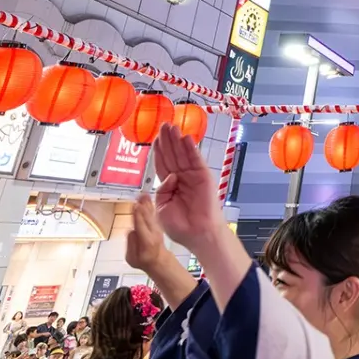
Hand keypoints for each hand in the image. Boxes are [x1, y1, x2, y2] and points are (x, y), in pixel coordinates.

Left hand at [150, 124, 225, 248]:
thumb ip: (162, 190)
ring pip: (182, 154)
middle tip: (163, 125)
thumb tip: (170, 176)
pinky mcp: (203, 176)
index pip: (163, 164)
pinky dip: (191, 148)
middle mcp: (181, 177)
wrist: (198, 234)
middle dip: (167, 140)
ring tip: (171, 126)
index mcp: (170, 185)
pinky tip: (185, 137)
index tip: (155, 138)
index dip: (159, 150)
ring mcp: (192, 176)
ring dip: (177, 140)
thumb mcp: (162, 208)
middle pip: (172, 155)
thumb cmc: (180, 226)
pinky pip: (195, 159)